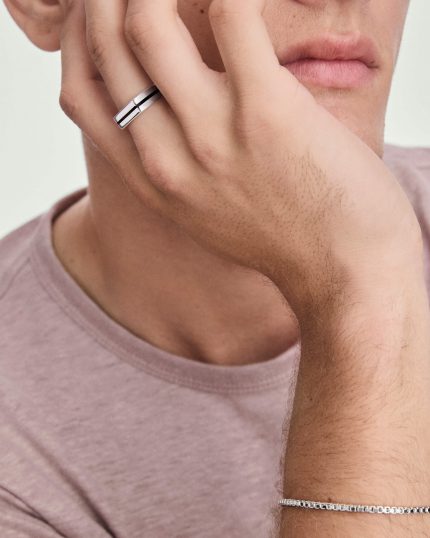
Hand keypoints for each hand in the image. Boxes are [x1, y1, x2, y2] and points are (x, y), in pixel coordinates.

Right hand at [59, 0, 421, 315]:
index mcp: (149, 179)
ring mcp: (214, 134)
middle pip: (105, 48)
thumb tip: (168, 114)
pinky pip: (233, 17)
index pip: (79, 93)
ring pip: (149, 24)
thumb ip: (175, 167)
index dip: (78, 37)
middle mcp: (167, 157)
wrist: (342, 270)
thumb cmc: (282, 237)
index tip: (99, 11)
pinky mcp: (269, 111)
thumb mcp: (205, 212)